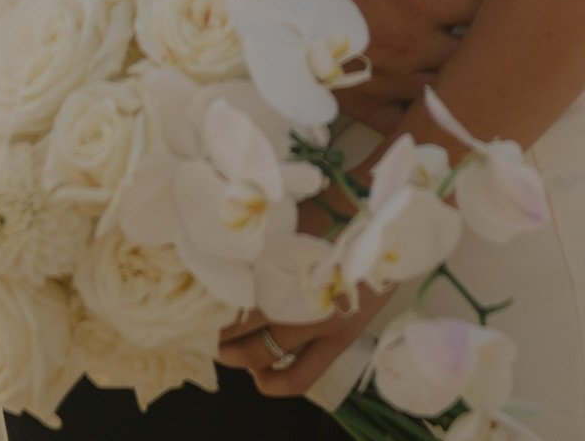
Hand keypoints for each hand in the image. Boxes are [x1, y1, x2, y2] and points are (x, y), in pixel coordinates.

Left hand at [216, 195, 395, 398]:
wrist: (388, 218)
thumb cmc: (337, 205)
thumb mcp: (293, 213)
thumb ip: (262, 234)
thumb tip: (226, 245)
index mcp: (285, 262)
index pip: (235, 296)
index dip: (212, 306)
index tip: (196, 302)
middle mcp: (299, 298)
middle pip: (243, 326)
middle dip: (219, 334)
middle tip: (202, 331)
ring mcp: (321, 324)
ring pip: (266, 357)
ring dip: (239, 357)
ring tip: (224, 352)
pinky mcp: (339, 340)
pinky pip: (300, 376)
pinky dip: (275, 380)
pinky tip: (260, 375)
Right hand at [309, 0, 486, 133]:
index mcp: (418, 1)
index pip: (483, 7)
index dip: (502, 6)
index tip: (509, 4)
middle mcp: (412, 46)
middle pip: (475, 56)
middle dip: (487, 49)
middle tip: (496, 43)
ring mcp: (392, 80)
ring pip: (449, 94)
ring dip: (462, 84)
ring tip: (472, 78)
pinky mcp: (368, 105)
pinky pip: (411, 125)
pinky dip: (426, 121)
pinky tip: (434, 111)